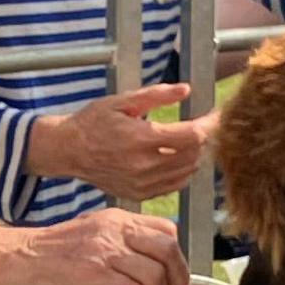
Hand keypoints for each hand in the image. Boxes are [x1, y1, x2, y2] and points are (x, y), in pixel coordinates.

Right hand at [0, 207, 190, 284]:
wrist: (13, 260)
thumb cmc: (46, 255)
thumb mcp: (89, 236)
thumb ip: (117, 244)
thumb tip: (145, 268)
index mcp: (115, 220)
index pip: (164, 229)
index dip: (176, 255)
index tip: (174, 275)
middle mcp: (113, 231)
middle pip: (166, 250)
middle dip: (177, 278)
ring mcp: (103, 252)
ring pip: (154, 276)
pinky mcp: (93, 276)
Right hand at [25, 83, 203, 199]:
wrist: (69, 150)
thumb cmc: (93, 122)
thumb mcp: (122, 101)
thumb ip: (156, 95)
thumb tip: (186, 90)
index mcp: (141, 138)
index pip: (192, 136)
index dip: (209, 124)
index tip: (215, 115)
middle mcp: (144, 164)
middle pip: (194, 154)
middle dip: (204, 138)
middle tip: (204, 125)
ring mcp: (142, 183)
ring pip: (187, 171)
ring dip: (195, 155)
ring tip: (191, 140)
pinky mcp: (139, 194)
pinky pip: (174, 185)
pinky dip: (183, 171)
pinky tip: (178, 158)